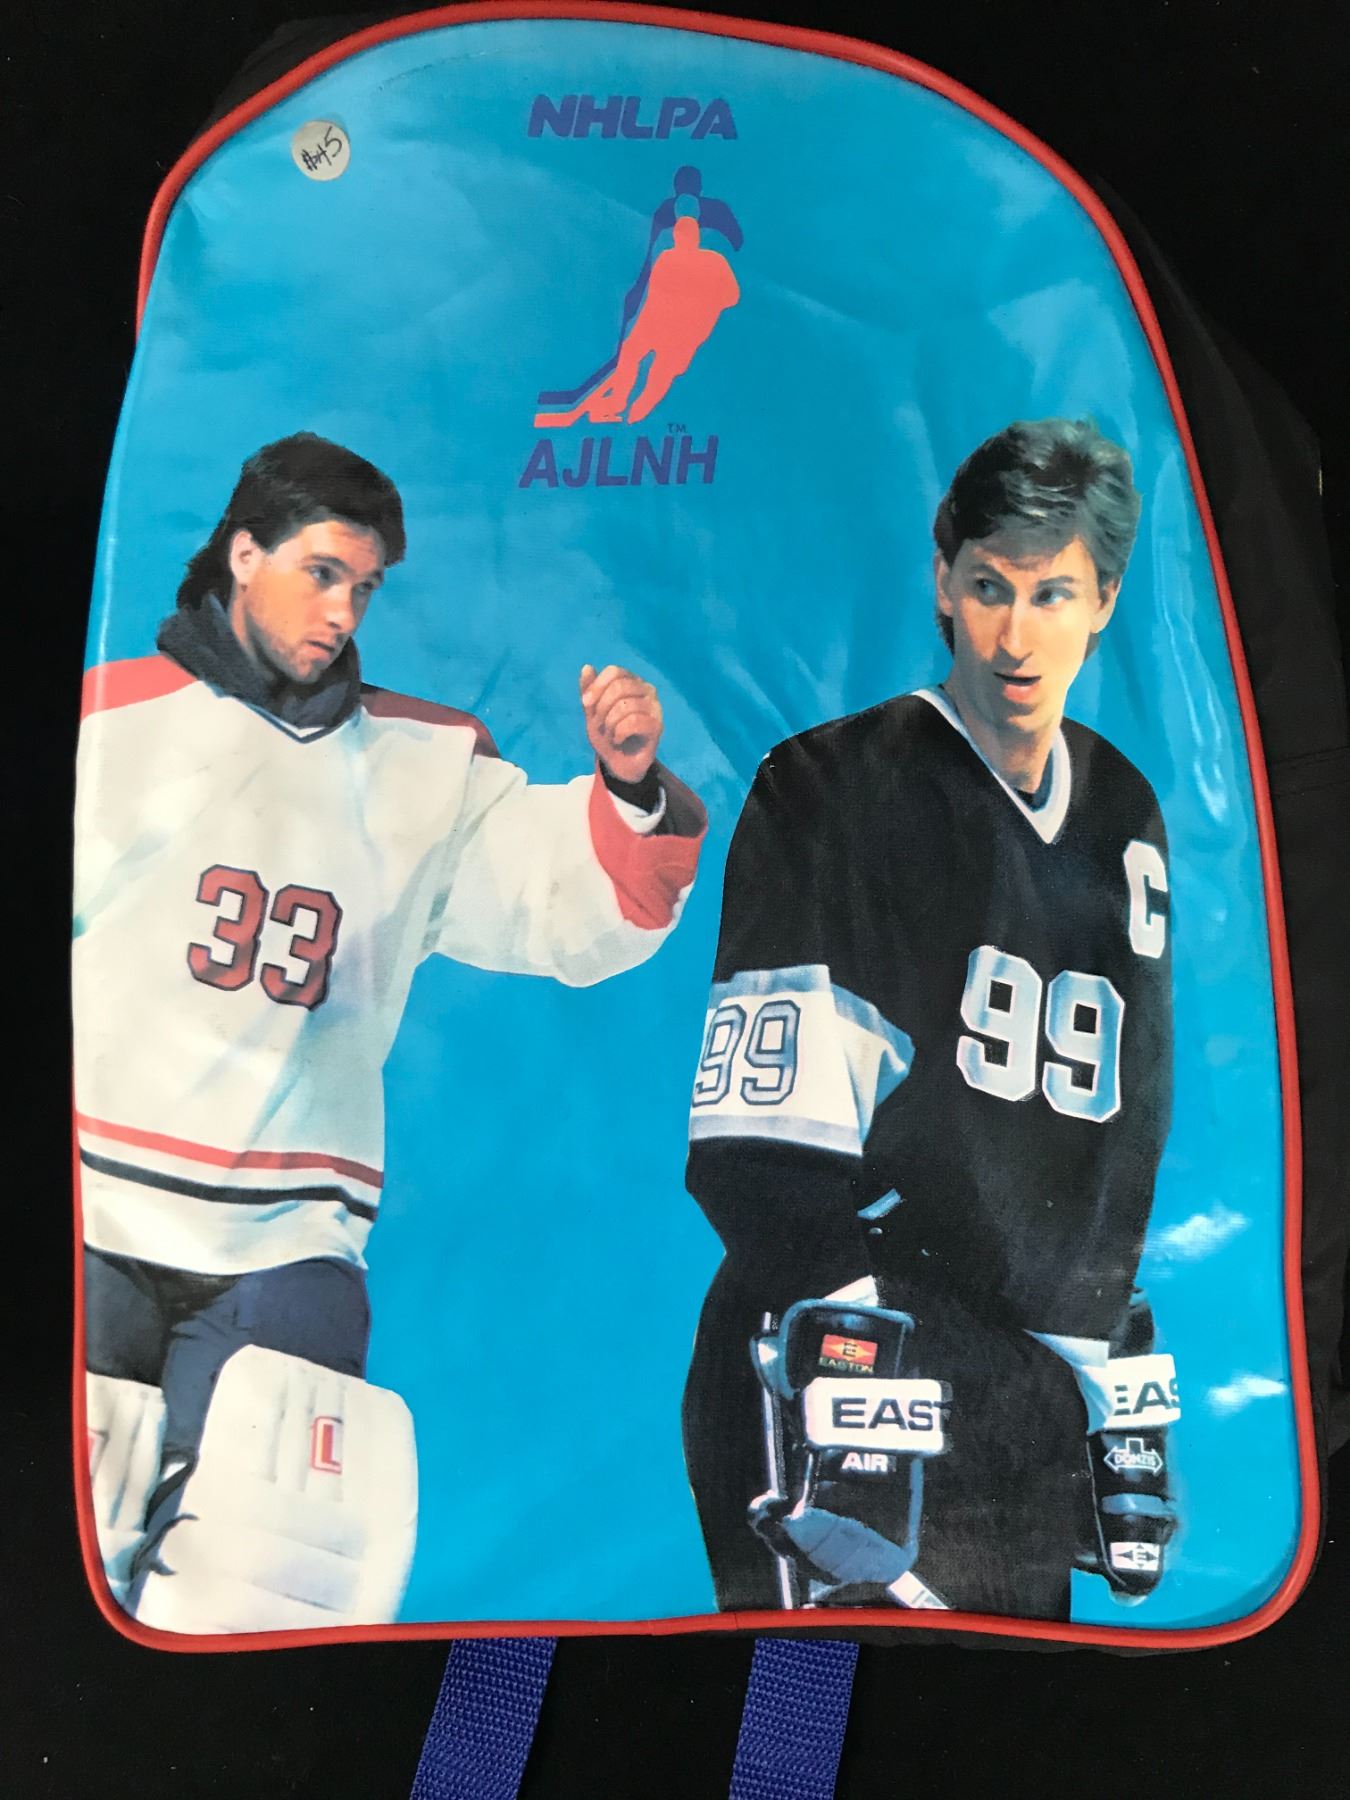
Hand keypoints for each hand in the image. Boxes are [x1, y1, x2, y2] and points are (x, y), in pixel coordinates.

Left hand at [579, 663, 662, 783]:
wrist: (618, 763)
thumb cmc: (607, 734)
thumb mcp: (592, 712)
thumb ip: (589, 690)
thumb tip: (587, 667)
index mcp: (632, 682)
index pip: (614, 672)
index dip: (597, 686)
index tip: (585, 703)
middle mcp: (647, 690)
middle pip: (619, 687)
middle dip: (601, 708)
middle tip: (599, 724)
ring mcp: (654, 707)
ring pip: (625, 706)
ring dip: (609, 723)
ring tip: (610, 734)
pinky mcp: (657, 726)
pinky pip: (633, 722)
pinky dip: (618, 733)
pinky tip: (618, 739)